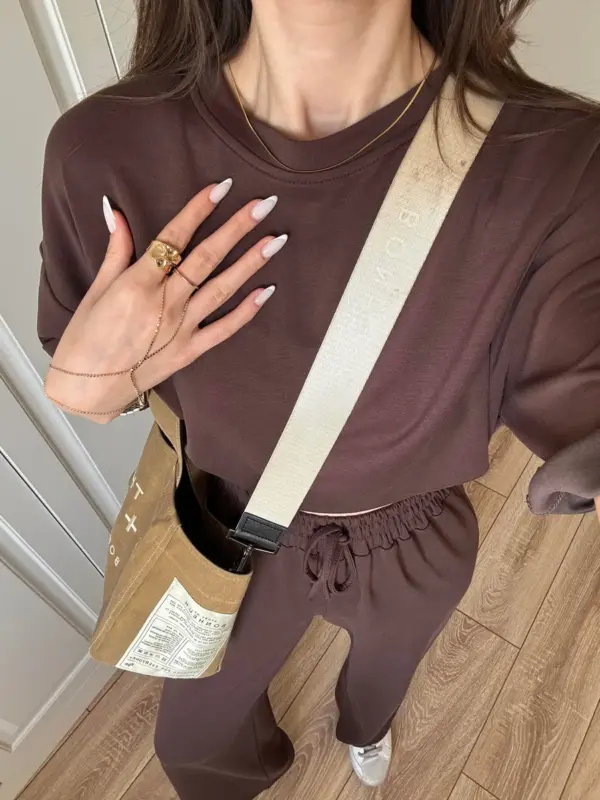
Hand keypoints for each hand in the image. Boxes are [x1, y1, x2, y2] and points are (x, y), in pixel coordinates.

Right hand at [44, 181, 285, 421]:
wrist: (88, 388)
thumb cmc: (86, 338)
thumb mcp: (96, 289)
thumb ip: (115, 251)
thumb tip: (115, 211)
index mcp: (138, 283)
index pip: (174, 238)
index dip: (198, 210)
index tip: (222, 187)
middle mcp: (164, 302)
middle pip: (206, 258)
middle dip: (237, 228)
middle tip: (264, 204)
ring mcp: (181, 328)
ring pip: (222, 288)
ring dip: (251, 263)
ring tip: (276, 240)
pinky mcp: (190, 350)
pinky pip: (224, 329)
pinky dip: (246, 311)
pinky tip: (266, 291)